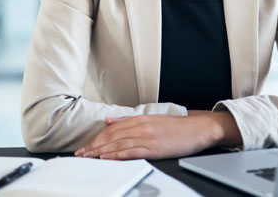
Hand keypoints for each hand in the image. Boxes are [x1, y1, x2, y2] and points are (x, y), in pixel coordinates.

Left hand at [74, 112, 240, 159]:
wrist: (197, 130)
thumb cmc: (176, 127)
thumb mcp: (151, 119)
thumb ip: (128, 120)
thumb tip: (109, 121)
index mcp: (140, 119)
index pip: (112, 130)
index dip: (96, 139)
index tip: (85, 147)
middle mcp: (141, 126)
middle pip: (112, 137)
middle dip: (94, 146)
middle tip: (80, 154)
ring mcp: (147, 137)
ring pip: (118, 144)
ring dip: (101, 151)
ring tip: (88, 157)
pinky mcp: (154, 147)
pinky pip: (131, 151)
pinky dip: (117, 155)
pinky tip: (107, 158)